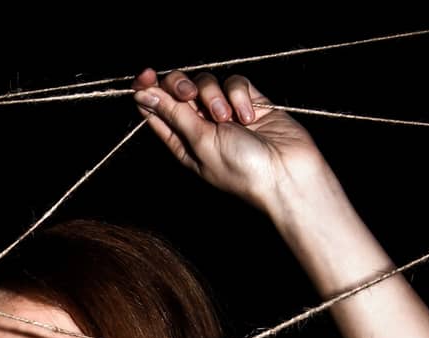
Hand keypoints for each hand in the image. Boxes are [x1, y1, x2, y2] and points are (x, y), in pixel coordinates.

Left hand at [130, 67, 326, 214]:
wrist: (285, 171)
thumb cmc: (240, 168)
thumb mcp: (199, 141)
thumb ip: (173, 114)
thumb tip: (143, 95)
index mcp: (180, 140)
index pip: (155, 108)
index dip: (147, 89)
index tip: (145, 75)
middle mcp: (199, 125)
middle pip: (178, 89)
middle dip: (181, 86)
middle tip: (190, 96)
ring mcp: (224, 111)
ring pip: (207, 82)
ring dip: (215, 97)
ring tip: (229, 120)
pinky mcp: (249, 100)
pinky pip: (235, 82)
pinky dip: (240, 95)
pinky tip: (249, 116)